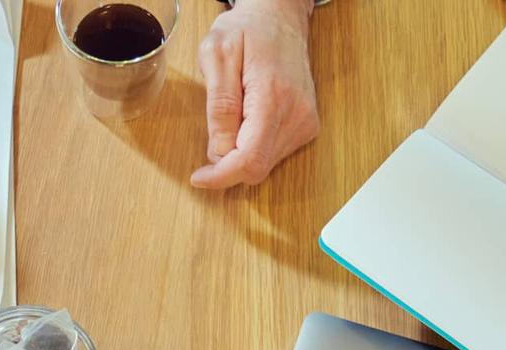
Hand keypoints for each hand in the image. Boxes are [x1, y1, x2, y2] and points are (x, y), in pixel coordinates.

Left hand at [192, 0, 319, 189]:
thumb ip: (219, 106)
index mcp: (273, 97)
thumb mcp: (217, 55)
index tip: (199, 177)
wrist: (280, 16)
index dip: (221, 176)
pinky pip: (274, 154)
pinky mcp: (307, 125)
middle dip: (227, 167)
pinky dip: (253, 148)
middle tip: (208, 149)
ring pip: (265, 165)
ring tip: (234, 117)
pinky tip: (247, 122)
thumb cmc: (248, 29)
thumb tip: (219, 150)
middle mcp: (297, 115)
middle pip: (257, 168)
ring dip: (240, 155)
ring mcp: (306, 122)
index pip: (249, 160)